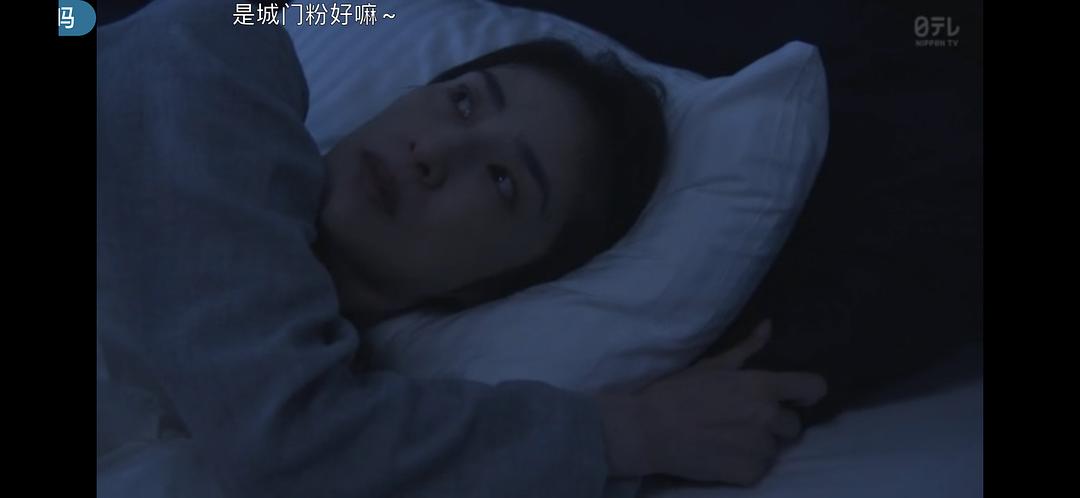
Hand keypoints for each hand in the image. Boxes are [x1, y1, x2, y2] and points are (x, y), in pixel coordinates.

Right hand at [597, 320, 826, 483]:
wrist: (648, 430)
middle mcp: (768, 417)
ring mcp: (760, 449)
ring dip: (759, 445)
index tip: (796, 397)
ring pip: (775, 449)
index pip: (814, 388)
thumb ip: (747, 348)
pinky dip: (745, 465)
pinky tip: (722, 456)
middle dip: (773, 423)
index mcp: (762, 386)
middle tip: (743, 420)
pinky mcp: (749, 474)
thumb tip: (769, 326)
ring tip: (728, 439)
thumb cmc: (677, 391)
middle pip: (793, 425)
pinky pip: (759, 469)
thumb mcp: (712, 364)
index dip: (807, 392)